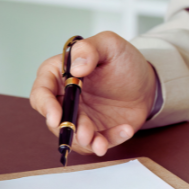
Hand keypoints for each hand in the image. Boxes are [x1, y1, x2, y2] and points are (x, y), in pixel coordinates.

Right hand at [29, 31, 157, 156]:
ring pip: (72, 137)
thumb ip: (89, 49)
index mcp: (59, 74)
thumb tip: (76, 68)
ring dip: (86, 142)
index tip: (56, 117)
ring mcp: (78, 118)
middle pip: (54, 120)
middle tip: (84, 134)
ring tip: (102, 143)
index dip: (45, 106)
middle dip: (68, 130)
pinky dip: (108, 141)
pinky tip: (124, 130)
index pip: (41, 92)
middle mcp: (64, 99)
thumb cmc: (124, 62)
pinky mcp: (94, 132)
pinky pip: (95, 143)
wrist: (146, 83)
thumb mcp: (109, 45)